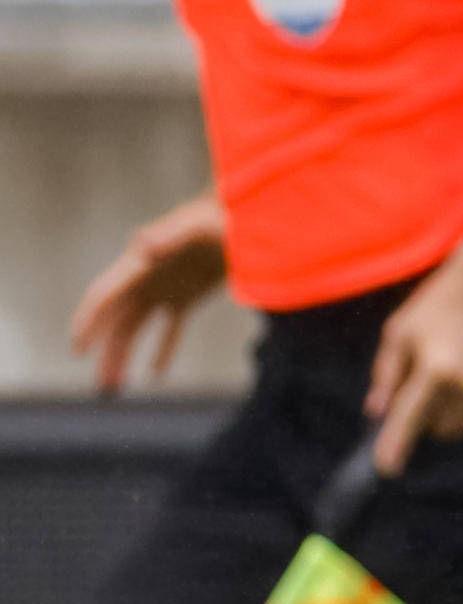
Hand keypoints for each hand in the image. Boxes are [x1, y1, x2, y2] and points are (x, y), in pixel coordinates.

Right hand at [67, 194, 230, 395]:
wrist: (245, 216)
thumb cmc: (220, 217)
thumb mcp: (197, 226)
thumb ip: (170, 236)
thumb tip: (140, 244)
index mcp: (139, 263)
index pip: (105, 295)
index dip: (89, 321)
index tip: (77, 346)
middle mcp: (145, 278)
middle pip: (118, 321)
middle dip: (107, 352)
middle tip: (102, 387)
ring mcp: (164, 288)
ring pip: (137, 328)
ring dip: (126, 355)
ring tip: (116, 386)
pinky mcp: (187, 296)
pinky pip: (170, 329)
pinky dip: (163, 349)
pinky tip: (156, 373)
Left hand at [366, 237, 462, 475]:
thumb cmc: (439, 302)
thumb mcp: (400, 330)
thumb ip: (386, 374)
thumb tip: (378, 411)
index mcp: (435, 367)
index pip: (410, 417)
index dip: (396, 444)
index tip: (386, 468)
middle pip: (443, 430)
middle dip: (427, 424)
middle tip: (418, 400)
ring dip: (449, 407)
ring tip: (447, 366)